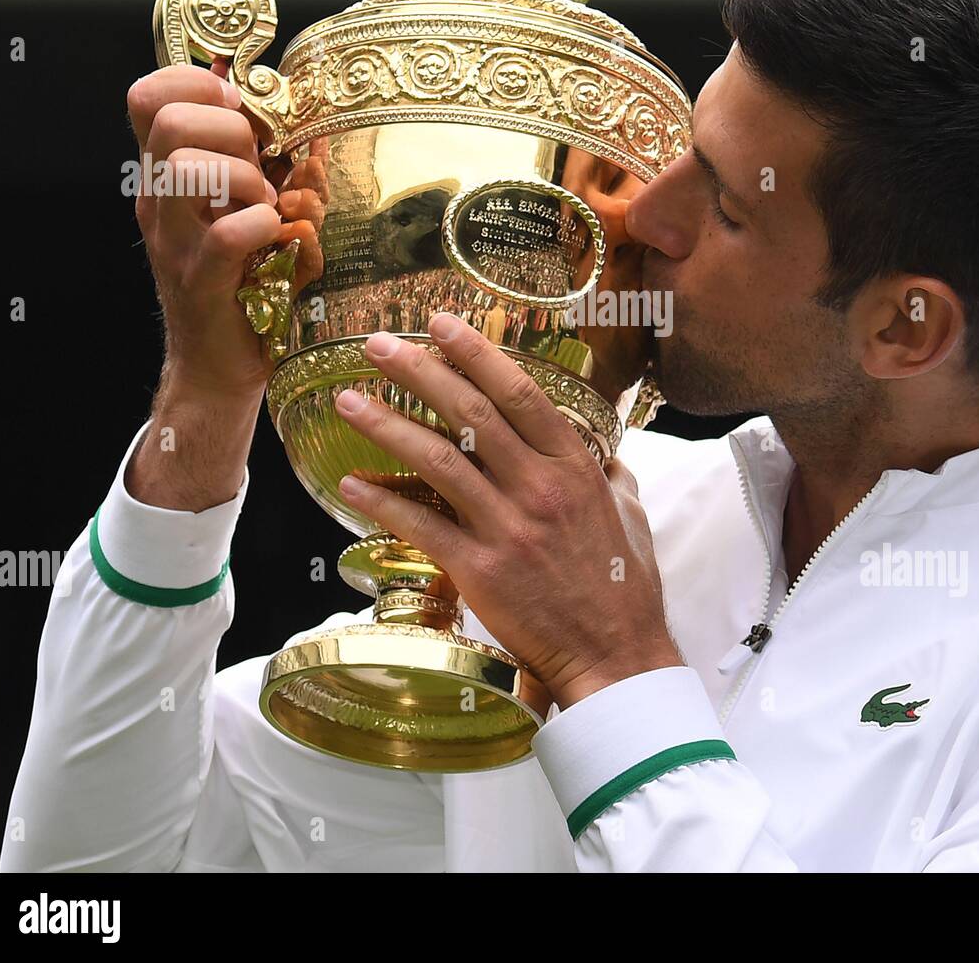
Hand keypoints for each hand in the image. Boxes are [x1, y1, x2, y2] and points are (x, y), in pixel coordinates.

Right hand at [127, 60, 323, 403]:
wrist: (218, 365)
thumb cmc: (239, 279)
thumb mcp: (234, 204)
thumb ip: (238, 154)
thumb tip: (250, 92)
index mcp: (165, 177)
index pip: (148, 95)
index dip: (196, 86)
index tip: (238, 115)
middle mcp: (160, 203)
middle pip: (170, 121)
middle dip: (230, 131)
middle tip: (258, 170)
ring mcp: (175, 241)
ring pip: (189, 167)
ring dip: (244, 178)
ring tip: (264, 208)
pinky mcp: (202, 280)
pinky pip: (228, 232)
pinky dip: (262, 226)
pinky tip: (273, 239)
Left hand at [334, 314, 683, 709]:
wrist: (615, 654)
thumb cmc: (625, 587)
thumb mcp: (630, 514)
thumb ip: (609, 475)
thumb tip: (600, 453)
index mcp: (575, 466)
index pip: (520, 392)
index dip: (477, 353)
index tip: (443, 323)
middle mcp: (539, 487)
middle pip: (470, 414)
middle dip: (419, 370)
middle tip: (377, 344)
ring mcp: (508, 528)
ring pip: (438, 461)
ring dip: (387, 426)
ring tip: (348, 401)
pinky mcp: (480, 570)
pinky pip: (421, 525)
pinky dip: (382, 501)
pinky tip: (350, 484)